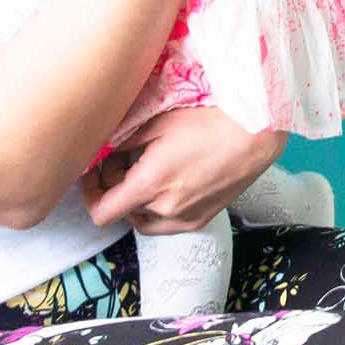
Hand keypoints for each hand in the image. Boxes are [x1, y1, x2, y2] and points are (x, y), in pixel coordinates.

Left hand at [81, 106, 284, 234]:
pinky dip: (158, 209)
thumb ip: (125, 142)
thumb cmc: (209, 121)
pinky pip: (167, 223)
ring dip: (136, 201)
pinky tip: (169, 184)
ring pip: (143, 219)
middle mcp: (165, 209)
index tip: (92, 176)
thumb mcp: (159, 123)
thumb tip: (104, 151)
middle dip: (115, 187)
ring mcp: (185, 218)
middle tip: (122, 160)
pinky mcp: (201, 220)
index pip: (101, 212)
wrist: (256, 134)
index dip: (88, 196)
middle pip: (122, 211)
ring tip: (147, 173)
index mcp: (149, 184)